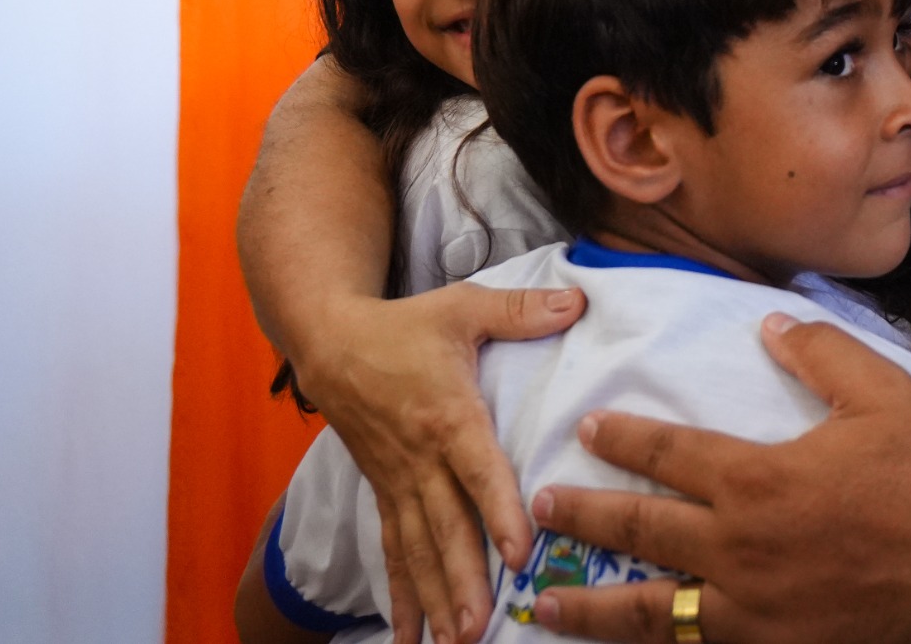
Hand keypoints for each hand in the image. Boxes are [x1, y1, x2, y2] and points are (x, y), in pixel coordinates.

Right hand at [291, 282, 584, 643]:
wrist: (330, 342)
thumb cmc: (405, 326)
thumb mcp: (464, 308)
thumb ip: (521, 310)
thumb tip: (580, 301)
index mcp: (447, 415)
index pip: (477, 470)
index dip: (498, 511)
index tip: (519, 553)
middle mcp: (420, 459)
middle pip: (444, 526)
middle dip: (463, 581)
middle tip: (480, 629)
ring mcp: (399, 481)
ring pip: (418, 549)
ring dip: (435, 599)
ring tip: (454, 643)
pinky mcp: (384, 492)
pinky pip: (393, 550)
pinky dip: (402, 594)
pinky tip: (410, 636)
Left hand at [532, 315, 910, 643]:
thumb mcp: (882, 392)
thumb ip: (818, 354)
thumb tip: (769, 328)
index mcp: (758, 480)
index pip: (668, 453)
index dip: (623, 438)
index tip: (588, 428)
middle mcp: (740, 550)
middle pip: (638, 533)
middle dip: (582, 518)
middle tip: (538, 513)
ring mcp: (753, 613)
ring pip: (651, 613)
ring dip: (591, 608)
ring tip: (544, 606)